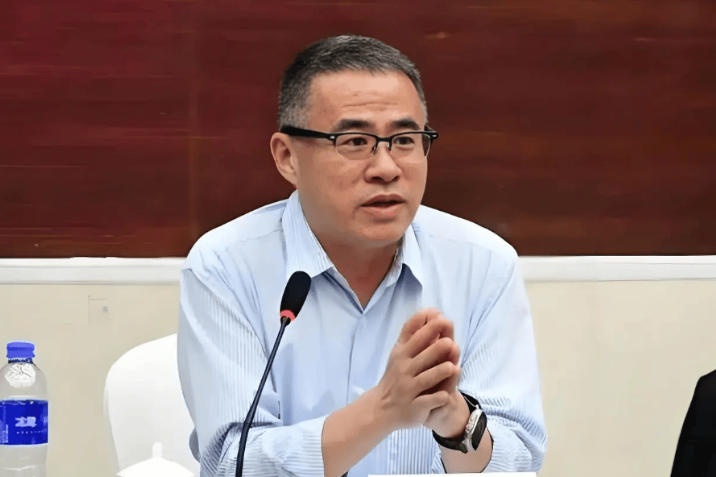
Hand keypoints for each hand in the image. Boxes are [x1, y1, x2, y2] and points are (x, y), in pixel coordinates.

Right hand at [372, 309, 461, 431]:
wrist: (381, 407)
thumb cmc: (396, 375)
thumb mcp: (399, 352)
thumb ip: (412, 333)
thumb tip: (427, 311)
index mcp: (402, 354)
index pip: (414, 337)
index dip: (427, 327)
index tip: (441, 317)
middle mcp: (404, 370)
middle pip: (421, 357)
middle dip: (435, 349)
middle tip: (449, 342)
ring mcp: (409, 389)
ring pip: (426, 379)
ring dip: (439, 373)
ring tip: (452, 367)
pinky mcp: (415, 407)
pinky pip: (428, 401)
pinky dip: (437, 398)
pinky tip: (446, 395)